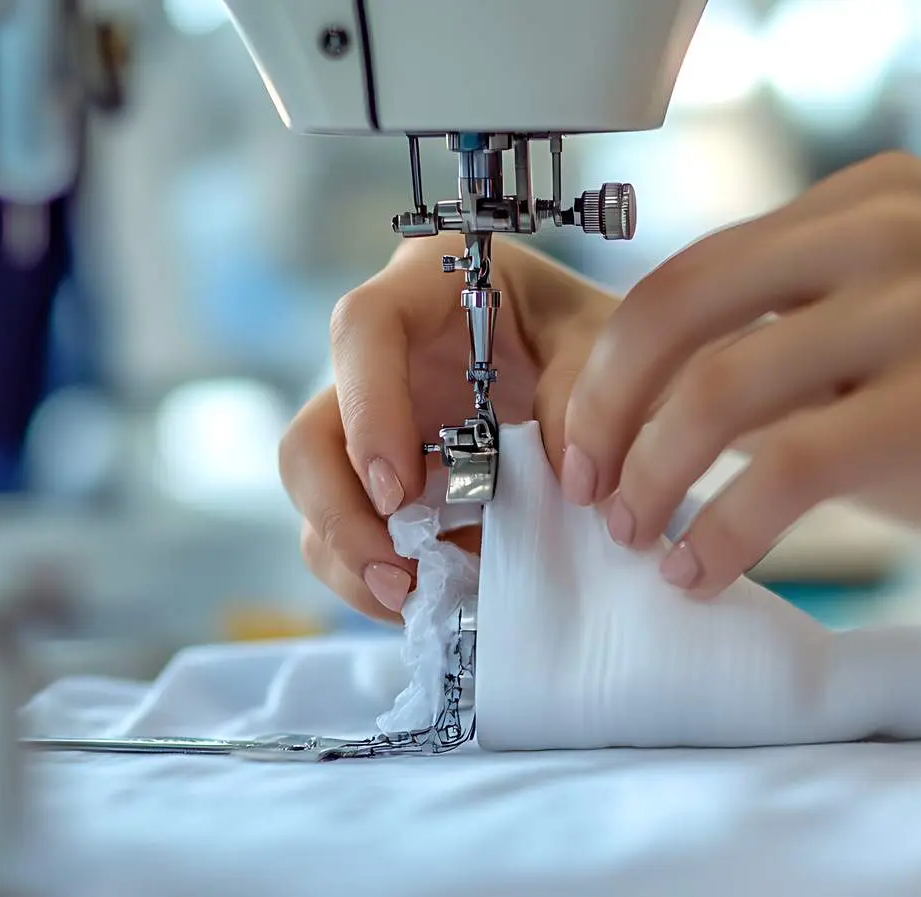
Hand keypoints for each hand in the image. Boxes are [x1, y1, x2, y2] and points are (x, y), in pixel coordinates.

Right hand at [279, 235, 614, 620]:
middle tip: (400, 575)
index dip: (369, 411)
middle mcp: (382, 357)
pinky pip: (349, 534)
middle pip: (311, 435)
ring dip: (353, 560)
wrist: (608, 372)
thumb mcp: (603, 343)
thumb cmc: (594, 335)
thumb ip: (584, 391)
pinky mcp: (386, 478)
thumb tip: (566, 475)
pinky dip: (381, 576)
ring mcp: (374, 423)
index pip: (363, 329)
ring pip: (317, 497)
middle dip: (341, 515)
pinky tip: (435, 596)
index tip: (401, 491)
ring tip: (417, 601)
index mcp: (428, 288)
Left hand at [561, 152, 920, 595]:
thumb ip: (835, 314)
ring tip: (638, 537)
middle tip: (586, 489)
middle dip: (606, 414)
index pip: (689, 271)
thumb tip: (711, 390)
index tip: (589, 434)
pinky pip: (787, 467)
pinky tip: (704, 566)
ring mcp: (919, 306)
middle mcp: (882, 231)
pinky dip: (722, 525)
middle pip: (674, 315)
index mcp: (872, 198)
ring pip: (715, 390)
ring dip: (651, 475)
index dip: (616, 363)